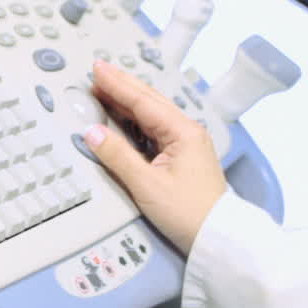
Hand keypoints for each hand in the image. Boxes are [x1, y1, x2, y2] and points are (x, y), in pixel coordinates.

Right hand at [86, 59, 226, 253]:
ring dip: (128, 100)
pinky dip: (135, 118)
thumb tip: (91, 133)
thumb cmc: (187, 213)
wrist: (216, 238)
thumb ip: (117, 156)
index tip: (97, 69)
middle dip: (122, 86)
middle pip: (149, 101)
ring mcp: (186, 143)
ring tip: (105, 89)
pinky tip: (124, 115)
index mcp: (182, 132)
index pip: (143, 101)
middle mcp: (186, 131)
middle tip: (98, 71)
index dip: (117, 85)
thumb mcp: (147, 185)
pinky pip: (154, 129)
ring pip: (152, 114)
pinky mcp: (182, 156)